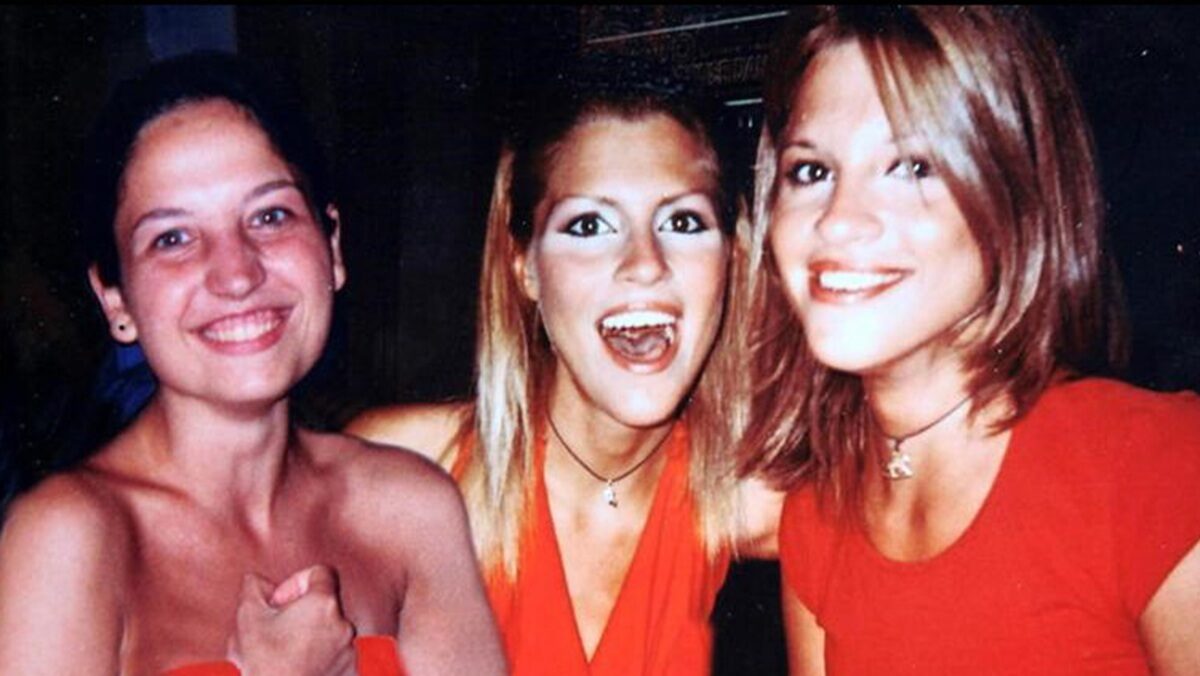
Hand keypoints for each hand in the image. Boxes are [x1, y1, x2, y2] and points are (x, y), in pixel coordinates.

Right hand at [228, 565, 357, 675]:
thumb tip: (257, 580)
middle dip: (301, 613)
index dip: (296, 582)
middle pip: (324, 605)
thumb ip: (254, 589)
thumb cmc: (262, 665)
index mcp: (323, 604)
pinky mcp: (352, 673)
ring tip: (285, 656)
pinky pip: (337, 656)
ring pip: (330, 632)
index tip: (279, 604)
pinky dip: (320, 659)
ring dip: (310, 637)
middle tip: (277, 632)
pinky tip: (297, 670)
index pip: (320, 573)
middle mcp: (344, 624)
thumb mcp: (248, 621)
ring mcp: (351, 651)